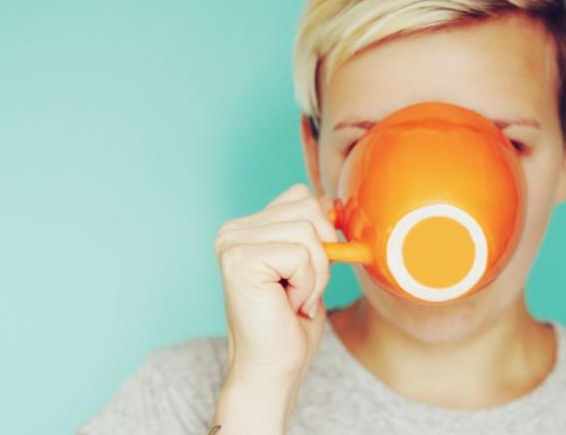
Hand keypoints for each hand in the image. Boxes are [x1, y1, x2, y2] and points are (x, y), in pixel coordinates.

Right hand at [212, 182, 337, 416]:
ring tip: (295, 299)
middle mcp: (232, 230)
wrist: (273, 368)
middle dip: (322, 254)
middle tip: (303, 291)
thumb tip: (334, 203)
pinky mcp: (239, 260)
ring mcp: (232, 243)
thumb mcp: (311, 264)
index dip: (322, 232)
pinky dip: (307, 284)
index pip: (302, 197)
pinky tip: (288, 304)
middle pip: (309, 208)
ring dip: (316, 273)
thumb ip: (316, 231)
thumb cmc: (291, 324)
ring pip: (308, 231)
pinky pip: (301, 254)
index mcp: (247, 227)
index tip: (309, 272)